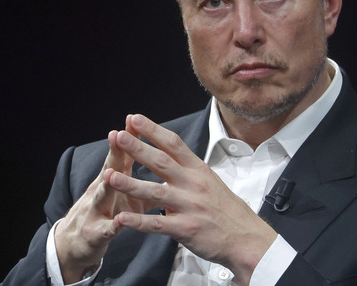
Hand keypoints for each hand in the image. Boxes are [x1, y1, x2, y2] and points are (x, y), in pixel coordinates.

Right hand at [53, 116, 156, 282]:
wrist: (76, 244)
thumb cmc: (107, 213)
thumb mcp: (126, 196)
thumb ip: (144, 182)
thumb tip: (168, 168)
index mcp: (114, 180)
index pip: (121, 155)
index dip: (127, 138)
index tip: (134, 119)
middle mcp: (102, 191)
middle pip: (109, 169)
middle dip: (114, 153)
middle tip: (118, 134)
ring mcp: (96, 211)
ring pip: (102, 196)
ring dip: (107, 185)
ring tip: (110, 175)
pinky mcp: (95, 234)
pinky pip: (106, 230)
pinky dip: (113, 226)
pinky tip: (119, 223)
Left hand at [109, 114, 277, 284]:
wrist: (246, 238)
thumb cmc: (226, 210)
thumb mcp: (210, 181)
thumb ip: (187, 170)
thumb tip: (168, 155)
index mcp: (198, 170)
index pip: (173, 144)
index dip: (152, 130)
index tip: (134, 118)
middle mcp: (193, 184)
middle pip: (162, 162)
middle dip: (138, 148)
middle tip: (119, 136)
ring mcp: (189, 206)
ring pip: (156, 192)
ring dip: (131, 184)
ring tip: (110, 176)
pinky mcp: (186, 229)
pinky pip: (157, 224)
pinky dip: (138, 221)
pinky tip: (121, 217)